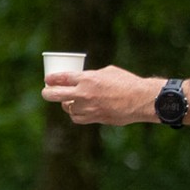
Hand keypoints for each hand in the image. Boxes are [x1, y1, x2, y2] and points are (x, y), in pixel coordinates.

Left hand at [43, 65, 162, 125]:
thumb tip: (81, 79)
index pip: (61, 78)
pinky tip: (80, 110)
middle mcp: (84, 94)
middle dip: (47, 93)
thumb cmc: (127, 82)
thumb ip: (91, 76)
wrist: (141, 99)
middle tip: (47, 92)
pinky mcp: (93, 118)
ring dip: (67, 104)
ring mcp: (87, 107)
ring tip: (70, 100)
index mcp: (87, 79)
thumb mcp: (108, 72)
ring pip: (67, 108)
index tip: (47, 80)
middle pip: (54, 95)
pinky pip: (77, 118)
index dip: (51, 79)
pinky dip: (77, 114)